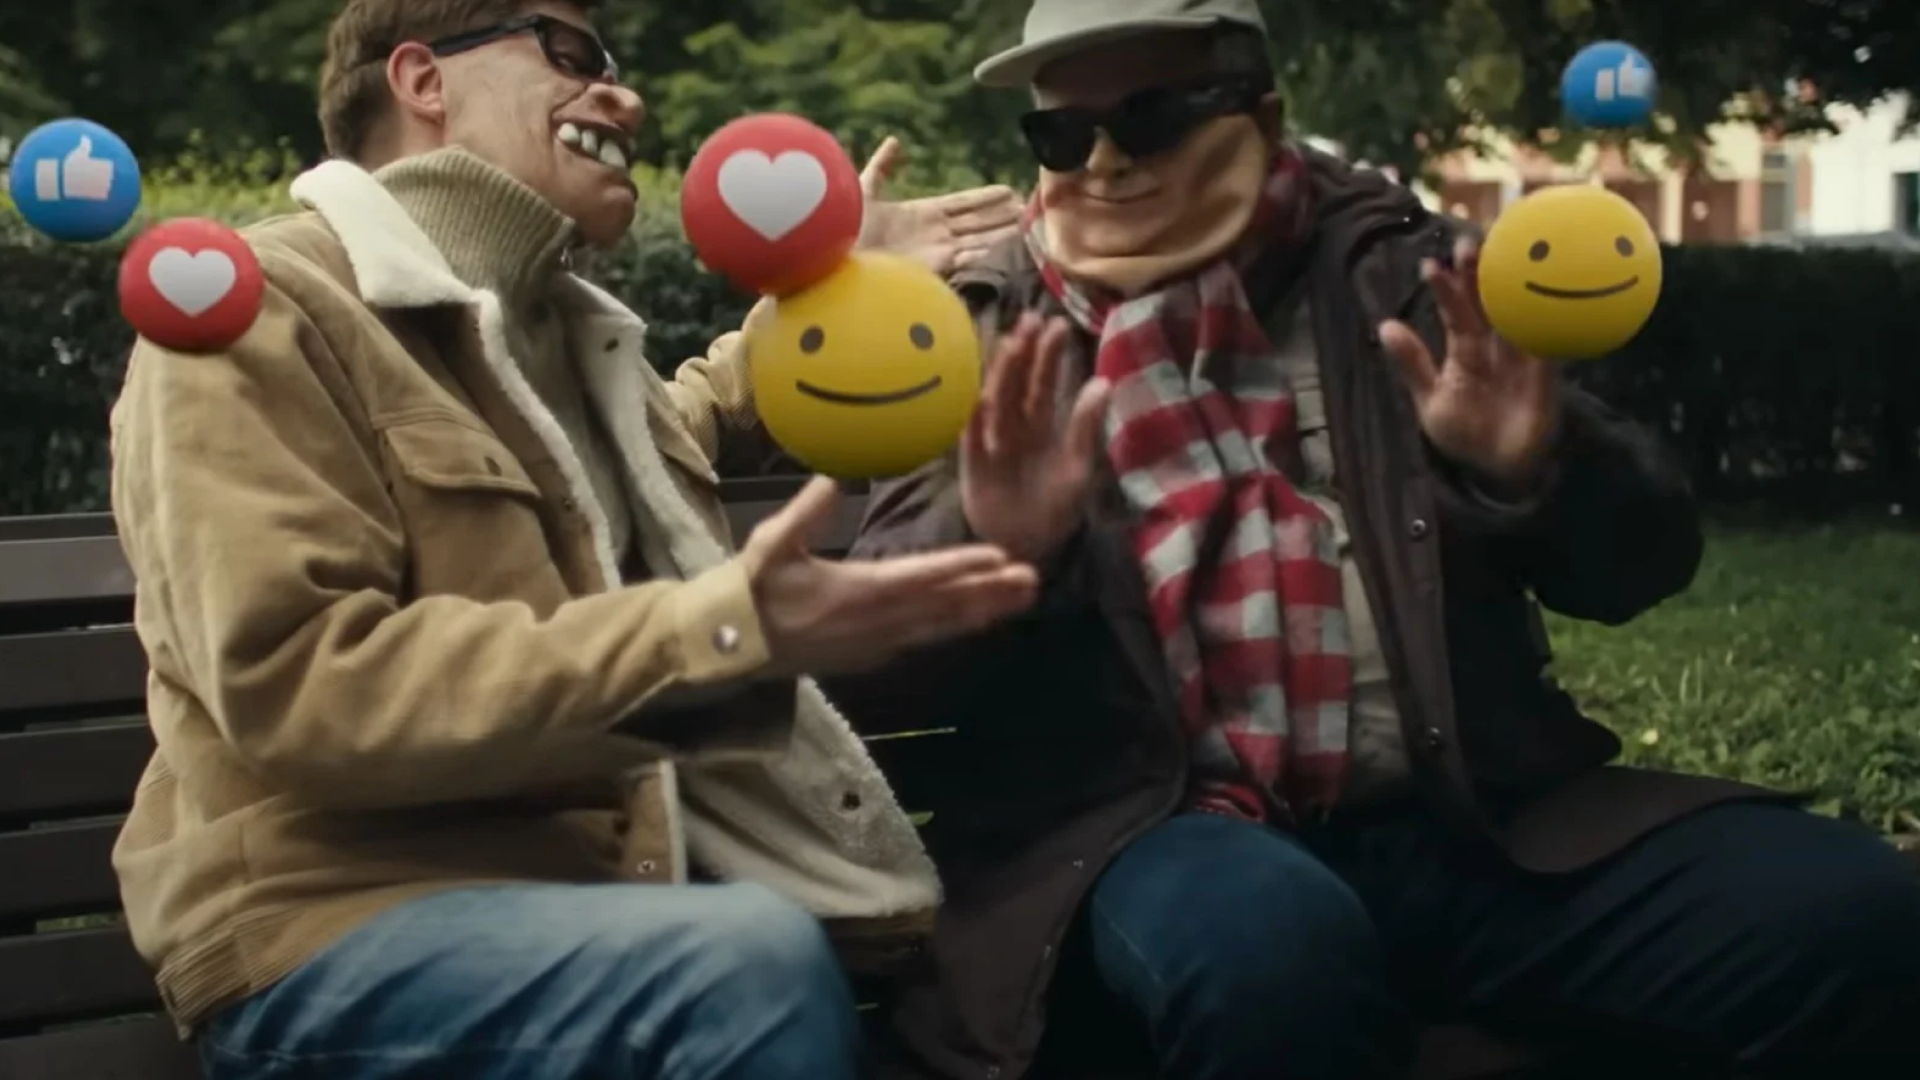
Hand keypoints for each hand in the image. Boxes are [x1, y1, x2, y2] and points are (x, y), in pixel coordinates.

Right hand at [742, 476, 1038, 674]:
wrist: (731, 647)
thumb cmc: (750, 591)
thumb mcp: (772, 544)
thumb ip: (808, 511)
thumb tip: (836, 475)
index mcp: (858, 592)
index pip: (922, 577)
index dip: (963, 567)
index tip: (999, 556)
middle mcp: (877, 623)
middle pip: (945, 607)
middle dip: (991, 592)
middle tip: (1033, 581)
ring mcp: (876, 645)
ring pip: (940, 627)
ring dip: (982, 612)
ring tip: (1020, 599)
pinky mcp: (871, 656)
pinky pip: (923, 639)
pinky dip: (953, 627)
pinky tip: (974, 618)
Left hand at [857, 136, 1022, 275]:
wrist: (838, 259)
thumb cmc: (847, 225)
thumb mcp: (865, 189)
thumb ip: (882, 167)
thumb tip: (894, 141)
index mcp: (922, 212)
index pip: (962, 203)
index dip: (984, 197)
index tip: (1007, 190)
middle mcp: (936, 232)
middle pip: (977, 221)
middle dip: (1002, 215)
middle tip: (1028, 208)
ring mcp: (938, 251)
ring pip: (979, 238)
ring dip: (1002, 233)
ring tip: (1027, 226)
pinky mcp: (936, 267)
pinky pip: (968, 257)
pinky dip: (988, 253)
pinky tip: (1008, 247)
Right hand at [960, 314, 1110, 564]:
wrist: (1026, 545)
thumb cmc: (1055, 508)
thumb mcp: (1078, 468)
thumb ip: (1086, 427)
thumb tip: (1103, 381)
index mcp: (1041, 425)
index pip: (1044, 383)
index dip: (1049, 356)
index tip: (1056, 325)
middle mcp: (1014, 426)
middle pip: (1017, 383)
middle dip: (1023, 353)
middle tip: (1031, 320)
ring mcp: (990, 441)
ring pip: (995, 400)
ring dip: (1001, 373)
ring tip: (1009, 344)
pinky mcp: (971, 461)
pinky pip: (969, 433)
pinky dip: (970, 413)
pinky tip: (973, 391)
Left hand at [1378, 237, 1561, 490]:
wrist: (1501, 469)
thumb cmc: (1466, 431)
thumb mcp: (1432, 398)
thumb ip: (1412, 364)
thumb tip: (1385, 325)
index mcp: (1466, 347)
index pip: (1454, 311)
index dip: (1445, 288)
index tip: (1430, 264)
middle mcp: (1495, 342)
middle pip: (1489, 300)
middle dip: (1479, 272)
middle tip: (1467, 243)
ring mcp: (1523, 352)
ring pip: (1518, 310)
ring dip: (1512, 285)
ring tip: (1502, 255)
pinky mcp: (1547, 369)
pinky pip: (1548, 339)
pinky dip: (1547, 317)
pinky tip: (1545, 294)